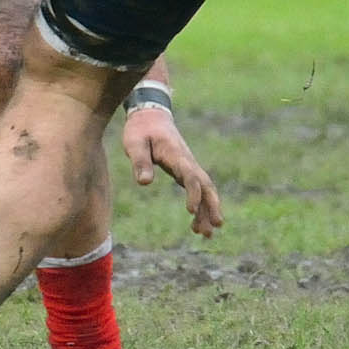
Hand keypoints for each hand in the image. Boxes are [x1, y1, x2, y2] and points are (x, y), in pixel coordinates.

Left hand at [122, 106, 222, 237]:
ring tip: (206, 234)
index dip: (193, 193)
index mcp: (176, 155)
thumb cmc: (140, 129)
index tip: (191, 211)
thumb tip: (144, 183)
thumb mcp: (134, 143)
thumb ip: (140, 162)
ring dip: (208, 210)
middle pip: (206, 185)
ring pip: (205, 190)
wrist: (150, 114)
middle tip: (214, 227)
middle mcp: (187, 161)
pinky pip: (198, 190)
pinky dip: (201, 206)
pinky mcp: (185, 170)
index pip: (190, 176)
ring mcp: (189, 166)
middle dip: (211, 206)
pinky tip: (197, 223)